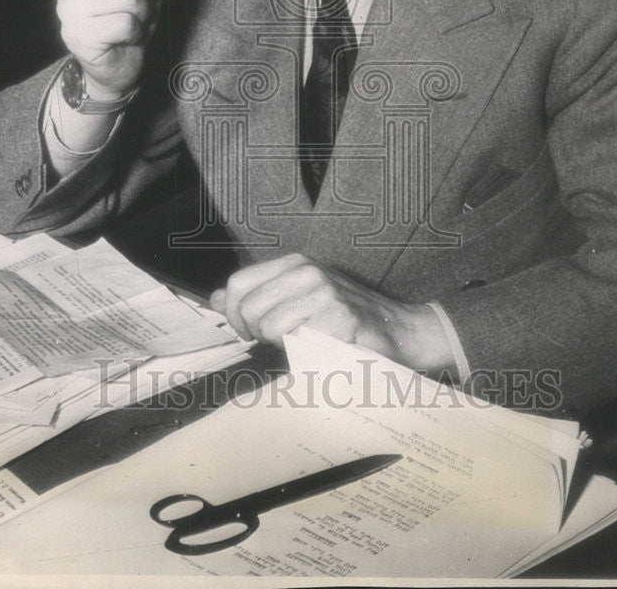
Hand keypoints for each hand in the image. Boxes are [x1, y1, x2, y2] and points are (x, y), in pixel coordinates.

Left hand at [210, 253, 455, 372]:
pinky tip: (322, 349)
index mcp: (295, 264)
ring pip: (269, 327)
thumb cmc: (347, 318)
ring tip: (305, 343)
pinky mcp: (340, 318)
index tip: (247, 331)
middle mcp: (308, 272)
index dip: (233, 313)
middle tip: (280, 340)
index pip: (238, 284)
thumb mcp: (300, 298)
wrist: (401, 331)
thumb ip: (259, 296)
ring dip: (282, 344)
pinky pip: (297, 342)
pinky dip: (304, 353)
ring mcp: (324, 293)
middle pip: (248, 308)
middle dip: (256, 333)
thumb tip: (216, 299)